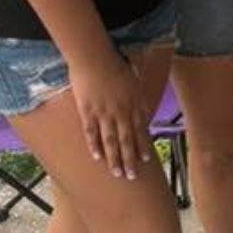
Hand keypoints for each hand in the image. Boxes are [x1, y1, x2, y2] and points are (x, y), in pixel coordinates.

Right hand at [70, 46, 150, 179]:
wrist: (93, 56)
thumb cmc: (114, 63)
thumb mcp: (134, 80)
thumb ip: (139, 98)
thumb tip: (145, 112)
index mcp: (133, 103)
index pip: (140, 130)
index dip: (142, 146)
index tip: (146, 160)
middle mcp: (120, 111)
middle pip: (127, 141)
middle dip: (130, 159)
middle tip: (132, 176)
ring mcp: (104, 113)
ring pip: (111, 141)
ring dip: (114, 159)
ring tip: (117, 173)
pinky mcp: (87, 111)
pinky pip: (92, 133)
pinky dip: (95, 146)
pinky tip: (97, 158)